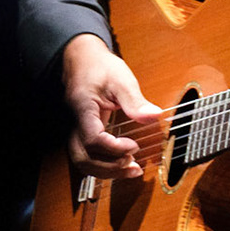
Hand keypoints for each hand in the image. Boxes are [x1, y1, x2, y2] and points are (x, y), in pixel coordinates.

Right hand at [61, 34, 161, 179]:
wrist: (81, 59)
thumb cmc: (98, 67)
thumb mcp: (120, 79)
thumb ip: (135, 101)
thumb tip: (155, 116)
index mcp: (83, 109)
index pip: (92, 139)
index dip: (114, 148)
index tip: (134, 145)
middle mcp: (74, 123)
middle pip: (83, 158)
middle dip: (109, 169)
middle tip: (133, 166)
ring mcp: (75, 129)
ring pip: (82, 161)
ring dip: (106, 171)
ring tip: (131, 169)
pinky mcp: (81, 133)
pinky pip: (87, 155)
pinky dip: (103, 165)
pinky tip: (122, 163)